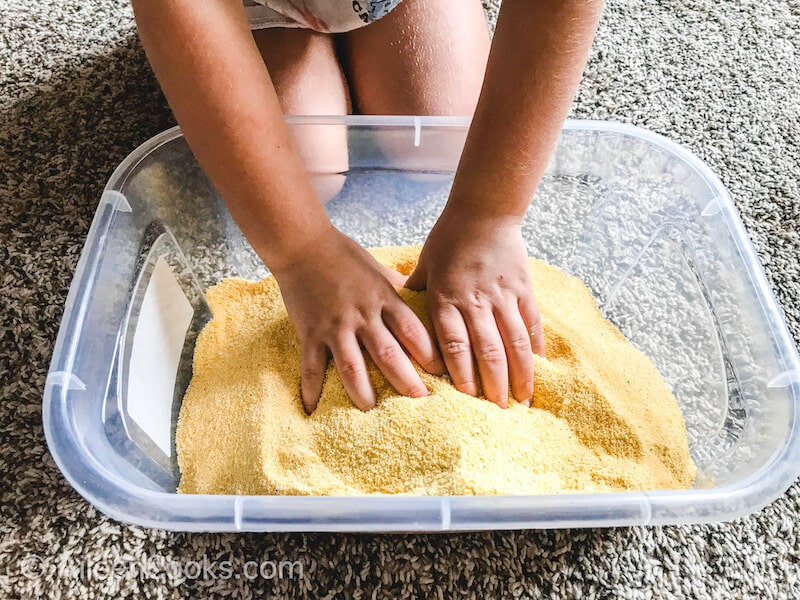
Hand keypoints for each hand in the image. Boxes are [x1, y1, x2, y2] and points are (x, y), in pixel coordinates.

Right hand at [271, 226, 444, 412]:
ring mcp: (335, 326)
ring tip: (372, 412)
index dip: (430, 354)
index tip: (441, 373)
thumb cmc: (343, 254)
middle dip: (406, 382)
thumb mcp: (378, 268)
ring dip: (363, 393)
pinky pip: (312, 365)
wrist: (302, 244)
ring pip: (352, 366)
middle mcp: (362, 316)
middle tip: (420, 403)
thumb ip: (398, 286)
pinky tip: (313, 408)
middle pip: (389, 355)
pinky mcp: (310, 332)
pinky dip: (311, 388)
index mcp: (383, 299)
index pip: (413, 331)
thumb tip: (419, 293)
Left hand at [406, 213, 544, 407]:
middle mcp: (476, 300)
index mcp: (447, 298)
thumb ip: (416, 295)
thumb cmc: (450, 238)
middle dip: (494, 384)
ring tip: (522, 400)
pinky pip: (532, 322)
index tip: (466, 398)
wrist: (485, 210)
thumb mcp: (425, 265)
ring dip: (520, 374)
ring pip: (514, 342)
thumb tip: (397, 320)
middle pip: (488, 350)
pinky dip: (536, 347)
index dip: (462, 374)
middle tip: (497, 412)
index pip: (455, 344)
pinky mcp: (524, 288)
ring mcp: (503, 295)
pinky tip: (540, 368)